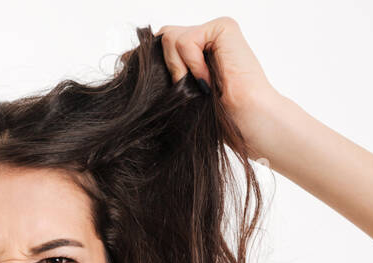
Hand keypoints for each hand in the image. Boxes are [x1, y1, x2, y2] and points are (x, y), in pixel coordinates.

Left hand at [154, 18, 283, 151]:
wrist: (247, 124)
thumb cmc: (218, 120)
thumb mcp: (178, 96)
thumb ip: (160, 73)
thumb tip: (125, 56)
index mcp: (196, 55)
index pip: (161, 46)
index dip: (149, 61)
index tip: (143, 80)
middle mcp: (205, 40)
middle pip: (162, 38)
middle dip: (162, 66)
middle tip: (180, 90)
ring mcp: (214, 32)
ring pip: (169, 37)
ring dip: (176, 68)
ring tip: (196, 88)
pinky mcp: (223, 29)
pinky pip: (186, 40)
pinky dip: (190, 64)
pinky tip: (205, 81)